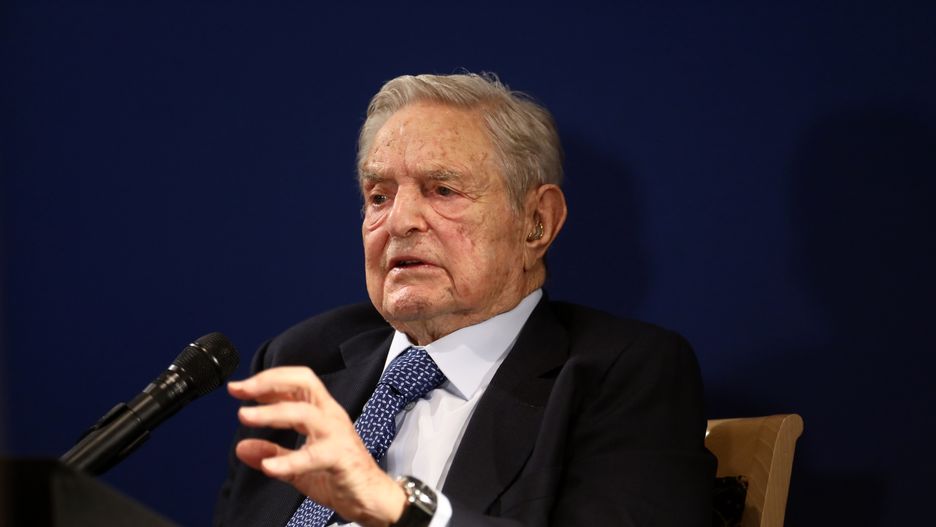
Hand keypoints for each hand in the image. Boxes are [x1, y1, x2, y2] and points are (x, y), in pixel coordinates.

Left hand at [228, 367, 405, 526]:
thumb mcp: (298, 463)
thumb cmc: (341, 474)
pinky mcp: (341, 457)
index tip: (239, 388)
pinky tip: (268, 466)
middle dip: (269, 382)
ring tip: (246, 417)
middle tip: (241, 391)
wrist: (371, 498)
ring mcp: (337, 434)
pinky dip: (289, 460)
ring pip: (304, 412)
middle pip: (303, 383)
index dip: (268, 380)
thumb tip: (242, 447)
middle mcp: (330, 416)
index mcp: (322, 412)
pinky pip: (313, 456)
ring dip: (272, 412)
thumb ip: (272, 452)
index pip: (296, 382)